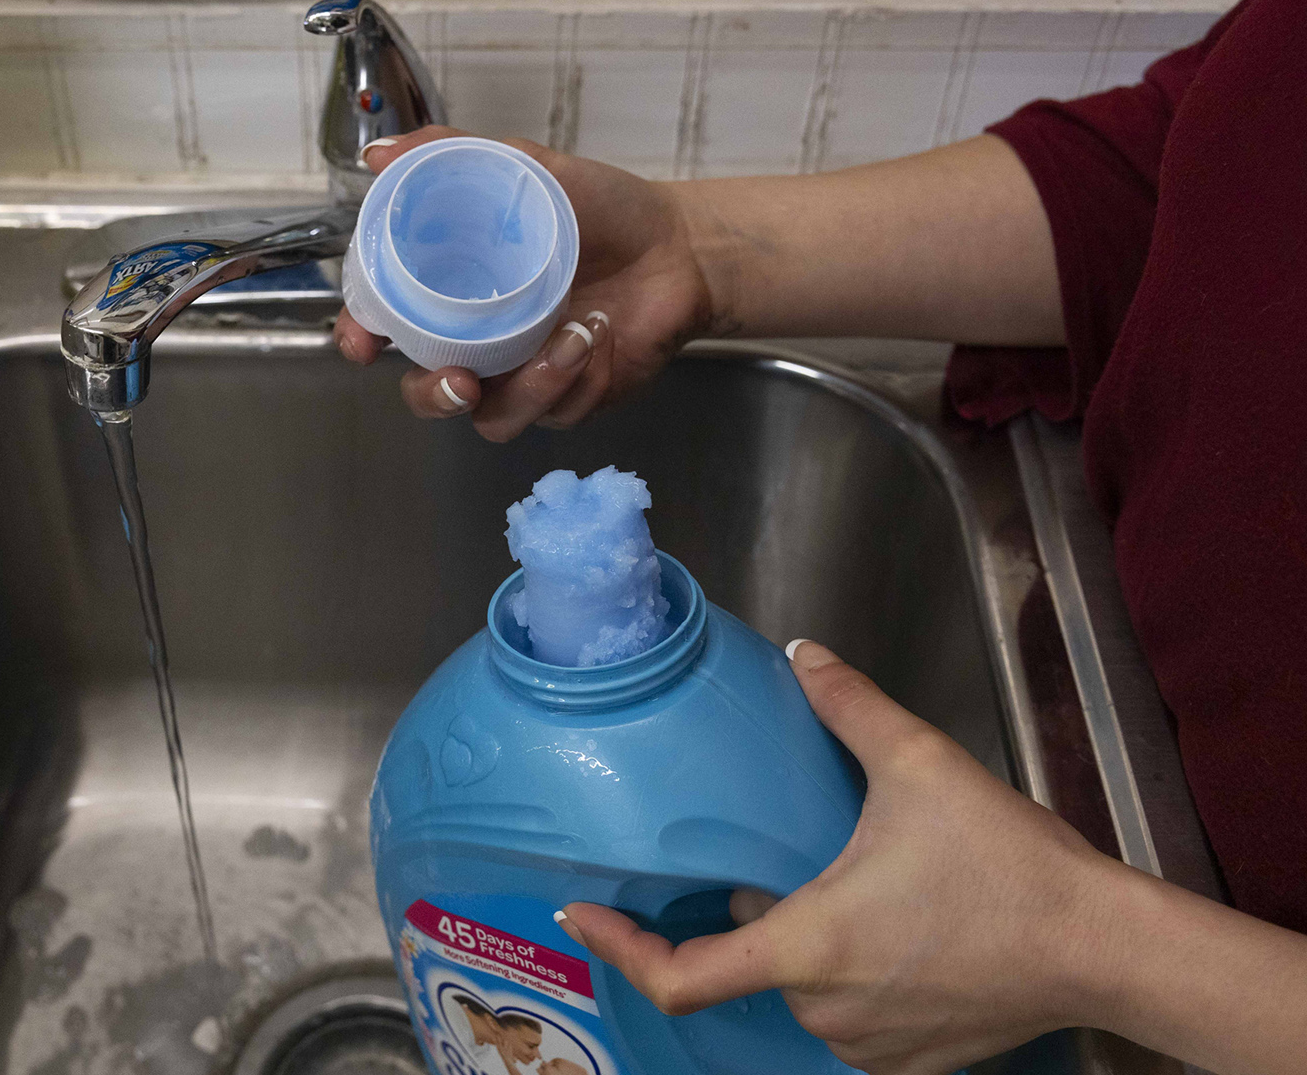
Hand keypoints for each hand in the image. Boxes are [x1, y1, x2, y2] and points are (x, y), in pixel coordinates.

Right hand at [334, 127, 714, 441]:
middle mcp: (481, 342)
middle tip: (462, 381)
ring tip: (575, 333)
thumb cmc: (605, 210)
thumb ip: (455, 155)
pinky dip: (579, 377)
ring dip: (531, 385)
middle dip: (437, 397)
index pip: (389, 326)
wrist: (681, 246)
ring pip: (495, 418)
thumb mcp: (531, 169)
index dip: (362, 339)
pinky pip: (556, 412)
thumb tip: (380, 155)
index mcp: (456, 292)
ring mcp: (524, 377)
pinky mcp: (570, 400)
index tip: (363, 343)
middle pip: (430, 394)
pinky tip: (602, 334)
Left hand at [555, 640, 1125, 1074]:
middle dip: (766, 908)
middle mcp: (823, 1009)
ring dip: (812, 940)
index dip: (619, 946)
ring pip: (805, 985)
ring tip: (869, 887)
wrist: (1102, 948)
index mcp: (805, 946)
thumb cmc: (1008, 867)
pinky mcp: (907, 1063)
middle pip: (755, 957)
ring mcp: (866, 1045)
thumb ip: (848, 706)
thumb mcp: (921, 765)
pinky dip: (855, 974)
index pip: (680, 977)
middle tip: (805, 855)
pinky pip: (851, 1015)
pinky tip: (901, 929)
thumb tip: (805, 653)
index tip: (584, 912)